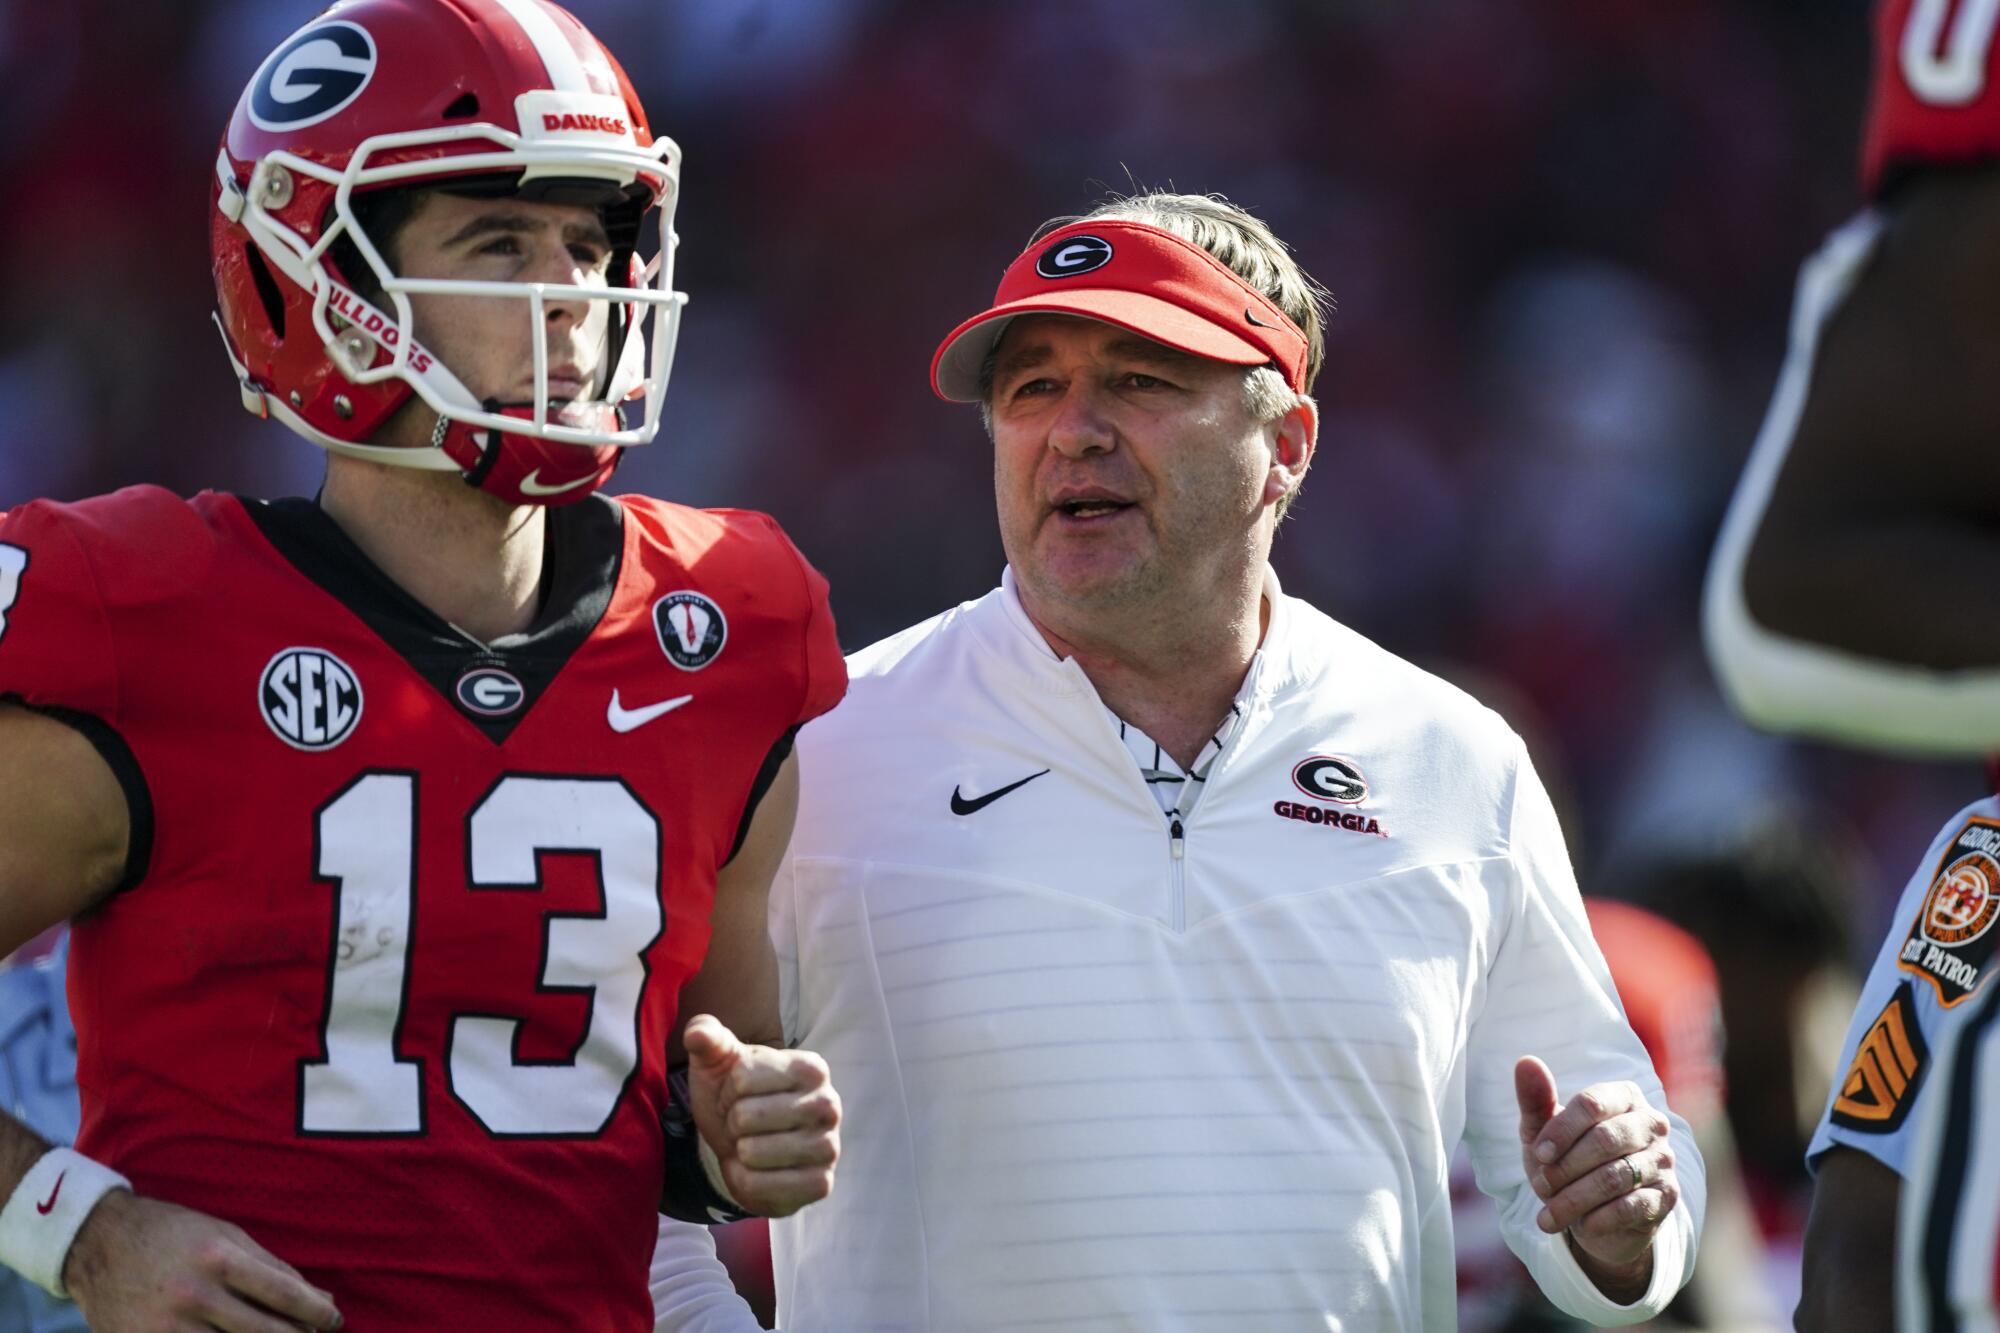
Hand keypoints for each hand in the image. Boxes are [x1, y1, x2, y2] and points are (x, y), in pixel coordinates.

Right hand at [64, 1189, 342, 1331]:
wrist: (97, 1244)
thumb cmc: (173, 1234)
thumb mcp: (226, 1235)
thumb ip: (272, 1268)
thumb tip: (320, 1299)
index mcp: (219, 1258)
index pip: (284, 1293)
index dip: (317, 1312)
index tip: (335, 1321)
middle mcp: (194, 1294)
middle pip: (265, 1332)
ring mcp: (167, 1327)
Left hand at [683, 1013, 839, 1217]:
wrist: (748, 1149)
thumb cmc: (737, 1100)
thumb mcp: (719, 1064)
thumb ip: (707, 1038)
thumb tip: (696, 1033)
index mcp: (811, 1067)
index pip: (742, 1079)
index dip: (727, 1092)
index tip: (739, 1097)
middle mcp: (829, 1104)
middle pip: (745, 1117)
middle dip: (732, 1124)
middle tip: (744, 1126)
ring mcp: (829, 1146)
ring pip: (752, 1152)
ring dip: (739, 1153)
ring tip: (752, 1146)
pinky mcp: (820, 1184)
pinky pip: (760, 1186)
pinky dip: (746, 1182)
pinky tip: (760, 1173)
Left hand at [1514, 1055, 1678, 1297]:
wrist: (1594, 1214)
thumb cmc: (1566, 1161)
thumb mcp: (1543, 1133)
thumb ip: (1535, 1099)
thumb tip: (1525, 1061)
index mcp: (1622, 1096)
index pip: (1592, 1104)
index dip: (1560, 1131)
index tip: (1538, 1155)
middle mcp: (1651, 1123)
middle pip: (1605, 1139)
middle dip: (1566, 1167)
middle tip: (1541, 1186)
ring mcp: (1663, 1160)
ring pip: (1616, 1176)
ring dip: (1575, 1198)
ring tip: (1549, 1215)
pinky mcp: (1668, 1196)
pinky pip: (1633, 1206)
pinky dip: (1600, 1218)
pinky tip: (1582, 1226)